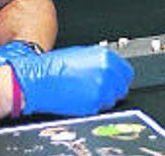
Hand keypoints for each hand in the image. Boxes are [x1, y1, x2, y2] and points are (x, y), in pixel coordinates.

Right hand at [8, 45, 133, 116]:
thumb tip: (110, 68)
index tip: (114, 82)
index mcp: (106, 58)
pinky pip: (99, 108)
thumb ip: (101, 61)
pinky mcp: (93, 105)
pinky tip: (80, 100)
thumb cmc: (54, 66)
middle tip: (98, 90)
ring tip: (85, 93)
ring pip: (111, 100)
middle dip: (112, 90)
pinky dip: (92, 107)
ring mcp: (101, 90)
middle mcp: (107, 73)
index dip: (119, 79)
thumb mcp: (82, 54)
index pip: (126, 73)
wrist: (38, 80)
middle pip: (122, 88)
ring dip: (102, 99)